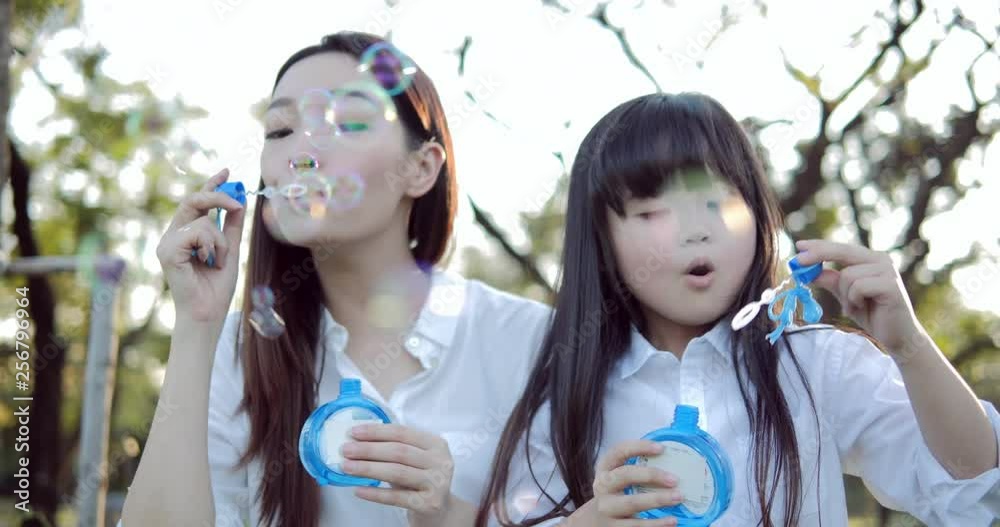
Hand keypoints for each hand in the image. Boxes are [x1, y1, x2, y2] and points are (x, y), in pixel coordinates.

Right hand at [155, 168, 246, 322]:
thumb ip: (232, 226)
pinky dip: (212, 247)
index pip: (197, 202)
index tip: (227, 171)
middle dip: (217, 196)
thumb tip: (240, 200)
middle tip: (237, 204)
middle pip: (193, 200)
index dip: (211, 184)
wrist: (208, 313)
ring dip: (220, 241)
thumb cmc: (216, 287)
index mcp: (185, 234)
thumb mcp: (230, 250)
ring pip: (202, 219)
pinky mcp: (167, 250)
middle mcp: (172, 235)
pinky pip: (199, 232)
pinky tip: (209, 263)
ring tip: (218, 262)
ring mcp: (166, 242)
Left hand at [342, 423, 454, 520]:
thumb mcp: (412, 460)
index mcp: (436, 444)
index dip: (376, 431)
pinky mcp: (429, 504)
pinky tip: (359, 490)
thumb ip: (393, 448)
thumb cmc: (418, 480)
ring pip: (397, 472)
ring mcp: (437, 483)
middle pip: (399, 451)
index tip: (353, 433)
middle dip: (368, 449)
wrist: (438, 511)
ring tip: (347, 467)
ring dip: (368, 468)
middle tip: (345, 450)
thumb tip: (357, 441)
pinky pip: (397, 497)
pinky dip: (375, 493)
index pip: (402, 433)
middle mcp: (440, 461)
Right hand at [592, 440, 681, 526]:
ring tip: (678, 497)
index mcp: (604, 468)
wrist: (593, 522)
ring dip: (658, 499)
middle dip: (651, 475)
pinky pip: (637, 525)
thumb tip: (672, 463)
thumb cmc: (614, 494)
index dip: (639, 447)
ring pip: (632, 503)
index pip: (619, 451)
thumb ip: (635, 470)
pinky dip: (656, 523)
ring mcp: (606, 508)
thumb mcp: (616, 478)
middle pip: (625, 475)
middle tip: (674, 479)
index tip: (661, 448)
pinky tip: (672, 521)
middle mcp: (602, 486)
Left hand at [795, 239, 923, 355]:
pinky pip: (858, 287)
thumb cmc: (873, 314)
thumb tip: (809, 271)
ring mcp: (888, 271)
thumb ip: (831, 281)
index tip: (799, 246)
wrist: (898, 336)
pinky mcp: (891, 285)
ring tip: (857, 305)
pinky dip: (855, 299)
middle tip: (797, 261)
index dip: (819, 247)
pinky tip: (866, 307)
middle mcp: (881, 260)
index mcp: (871, 259)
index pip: (841, 248)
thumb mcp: (846, 296)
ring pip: (847, 275)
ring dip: (845, 294)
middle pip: (843, 252)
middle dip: (818, 255)